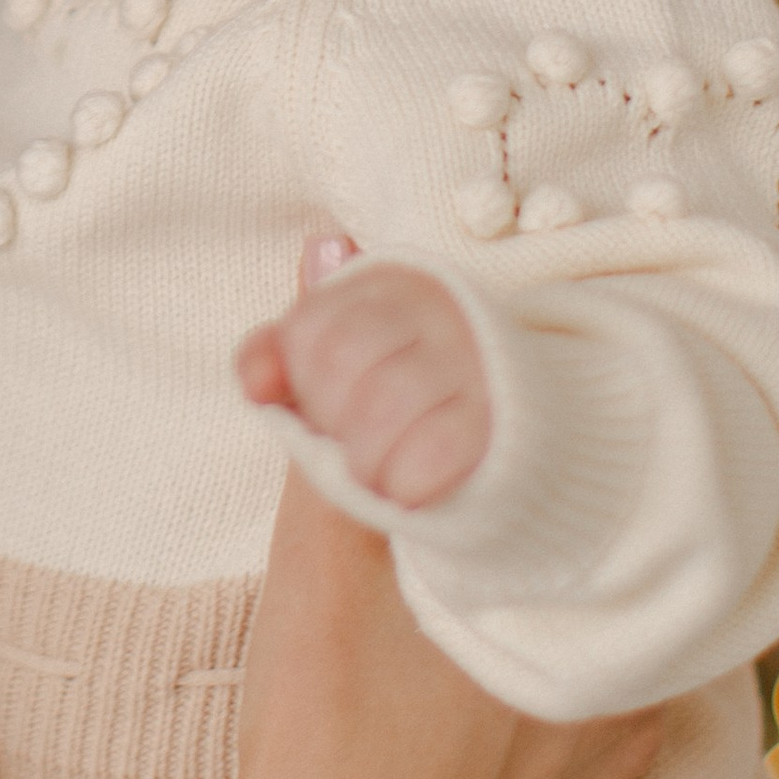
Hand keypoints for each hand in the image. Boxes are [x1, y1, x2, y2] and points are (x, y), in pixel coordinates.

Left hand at [238, 233, 494, 508]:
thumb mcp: (328, 371)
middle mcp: (437, 305)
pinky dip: (406, 484)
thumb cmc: (386, 404)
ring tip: (374, 477)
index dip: (299, 383)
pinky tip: (406, 494)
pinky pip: (436, 451)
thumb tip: (271, 351)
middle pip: (339, 359)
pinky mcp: (507, 419)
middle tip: (349, 445)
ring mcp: (476, 359)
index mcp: (388, 284)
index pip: (306, 328)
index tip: (320, 406)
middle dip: (329, 420)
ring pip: (384, 403)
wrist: (487, 454)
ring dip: (365, 461)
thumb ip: (279, 354)